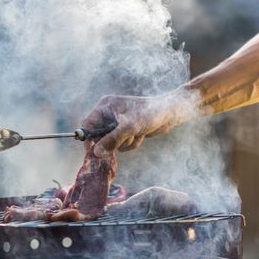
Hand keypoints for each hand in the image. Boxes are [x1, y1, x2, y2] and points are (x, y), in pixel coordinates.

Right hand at [82, 88, 202, 156]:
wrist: (171, 112)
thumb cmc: (150, 113)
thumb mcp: (129, 127)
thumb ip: (111, 140)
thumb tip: (96, 152)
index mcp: (105, 106)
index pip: (87, 124)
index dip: (88, 139)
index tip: (93, 152)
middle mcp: (109, 113)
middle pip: (99, 135)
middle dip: (111, 142)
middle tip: (120, 144)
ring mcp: (118, 122)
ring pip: (112, 142)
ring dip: (124, 143)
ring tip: (136, 134)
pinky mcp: (127, 129)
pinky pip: (122, 143)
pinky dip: (131, 143)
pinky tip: (141, 135)